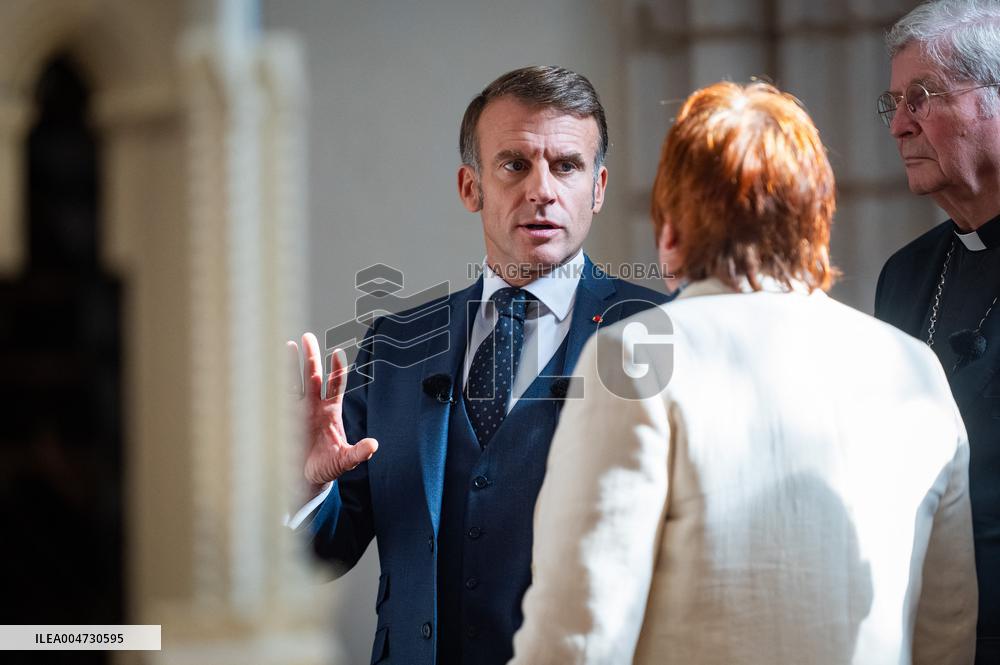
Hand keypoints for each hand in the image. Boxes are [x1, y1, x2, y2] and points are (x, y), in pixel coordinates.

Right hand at [288, 332, 377, 493]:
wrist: (306, 478)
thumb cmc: (328, 466)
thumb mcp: (345, 460)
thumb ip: (358, 453)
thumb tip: (374, 445)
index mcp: (331, 411)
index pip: (335, 384)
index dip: (336, 369)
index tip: (337, 352)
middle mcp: (314, 405)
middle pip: (312, 376)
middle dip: (310, 357)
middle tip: (307, 338)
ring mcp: (297, 410)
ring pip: (294, 382)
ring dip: (290, 365)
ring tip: (288, 346)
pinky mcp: (283, 419)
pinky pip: (279, 398)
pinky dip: (274, 385)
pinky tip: (269, 370)